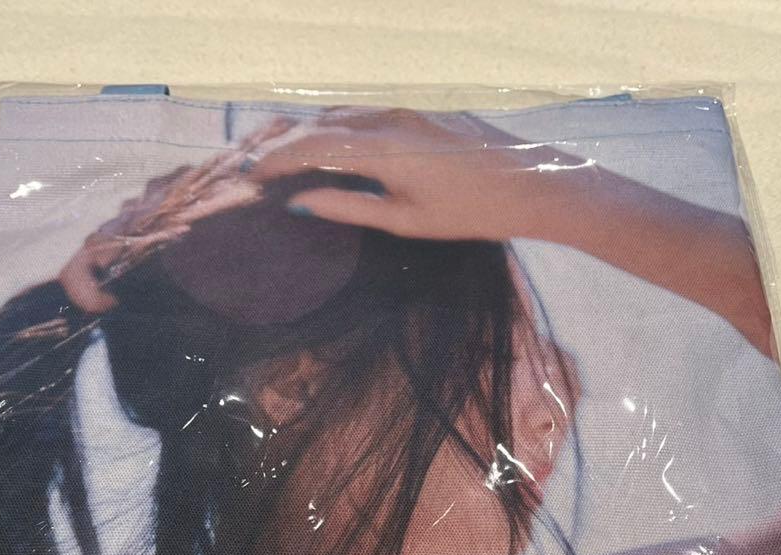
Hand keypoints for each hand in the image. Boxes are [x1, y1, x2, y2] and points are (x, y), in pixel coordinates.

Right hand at [245, 108, 579, 241]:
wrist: (531, 183)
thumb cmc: (470, 213)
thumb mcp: (405, 221)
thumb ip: (349, 207)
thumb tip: (301, 202)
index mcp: (382, 148)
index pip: (311, 146)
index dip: (275, 160)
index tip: (250, 176)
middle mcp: (389, 117)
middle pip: (320, 124)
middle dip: (284, 144)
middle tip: (256, 167)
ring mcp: (406, 108)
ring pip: (341, 115)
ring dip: (308, 133)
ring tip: (284, 157)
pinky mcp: (419, 108)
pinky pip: (364, 113)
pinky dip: (336, 128)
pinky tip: (328, 146)